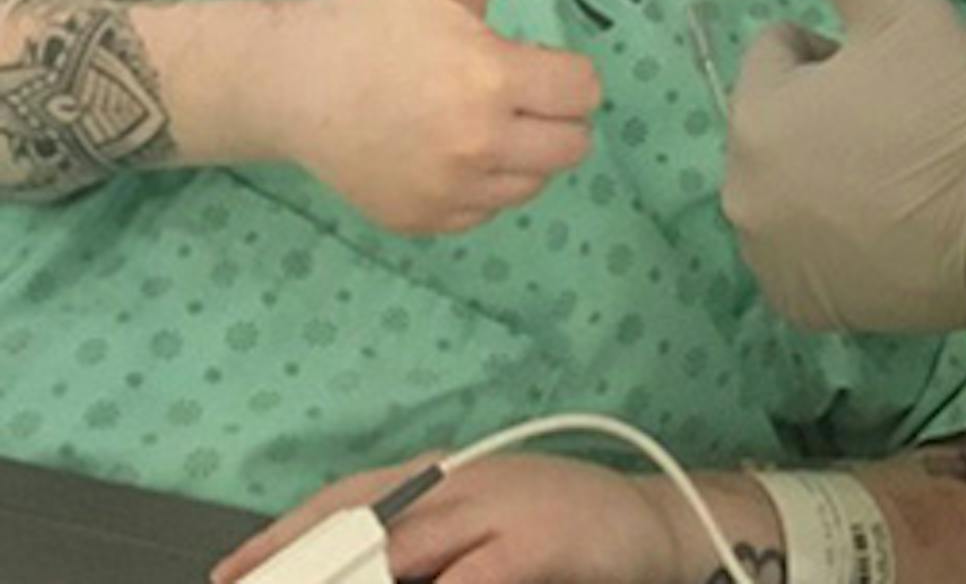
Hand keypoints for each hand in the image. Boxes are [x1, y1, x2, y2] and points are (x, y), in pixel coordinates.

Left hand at [212, 452, 675, 583]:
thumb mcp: (478, 534)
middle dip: (304, 571)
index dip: (280, 540)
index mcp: (443, 474)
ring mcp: (499, 507)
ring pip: (398, 553)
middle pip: (358, 528)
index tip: (230, 574)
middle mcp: (462, 481)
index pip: (343, 501)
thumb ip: (419, 552)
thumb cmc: (560, 535)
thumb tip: (344, 569)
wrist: (654, 525)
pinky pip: (465, 581)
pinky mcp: (534, 541)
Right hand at [264, 0, 603, 234]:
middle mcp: (476, 146)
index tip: (530, 58)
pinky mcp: (424, 222)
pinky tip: (449, 148)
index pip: (584, 91)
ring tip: (478, 115)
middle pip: (572, 145)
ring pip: (535, 183)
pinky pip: (490, 211)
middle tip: (513, 89)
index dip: (565, 71)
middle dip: (554, 114)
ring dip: (522, 151)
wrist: (294, 84)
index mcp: (491, 80)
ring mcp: (449, 192)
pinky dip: (482, 185)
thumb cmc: (377, 20)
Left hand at [723, 0, 965, 332]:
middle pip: (776, 121)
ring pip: (787, 183)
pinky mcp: (803, 308)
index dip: (836, 52)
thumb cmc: (952, 108)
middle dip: (824, 114)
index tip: (892, 76)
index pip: (779, 52)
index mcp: (758, 116)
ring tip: (900, 177)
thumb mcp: (900, 9)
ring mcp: (771, 259)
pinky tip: (889, 232)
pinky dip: (831, 241)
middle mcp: (742, 195)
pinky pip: (801, 251)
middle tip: (900, 126)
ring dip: (824, 174)